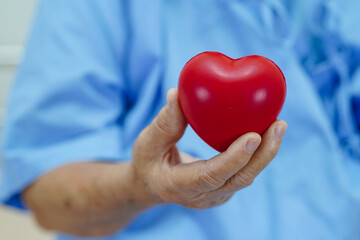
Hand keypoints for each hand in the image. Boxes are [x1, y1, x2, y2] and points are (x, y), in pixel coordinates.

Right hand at [131, 89, 286, 208]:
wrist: (152, 184)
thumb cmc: (147, 161)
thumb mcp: (147, 142)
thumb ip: (163, 123)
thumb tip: (177, 93)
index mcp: (179, 186)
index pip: (211, 176)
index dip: (233, 159)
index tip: (254, 136)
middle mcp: (202, 197)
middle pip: (238, 179)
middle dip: (263, 154)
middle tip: (278, 125)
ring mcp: (216, 195)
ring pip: (246, 176)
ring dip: (265, 153)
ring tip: (278, 125)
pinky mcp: (224, 188)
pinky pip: (244, 171)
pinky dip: (257, 154)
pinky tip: (266, 132)